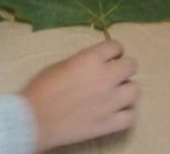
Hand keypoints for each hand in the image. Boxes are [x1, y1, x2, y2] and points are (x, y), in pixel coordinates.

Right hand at [21, 40, 138, 151]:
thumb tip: (96, 64)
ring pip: (135, 90)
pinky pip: (131, 116)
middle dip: (124, 67)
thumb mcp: (61, 65)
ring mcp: (109, 102)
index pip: (116, 46)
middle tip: (114, 74)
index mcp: (90, 60)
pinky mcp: (109, 123)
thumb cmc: (41, 89)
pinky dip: (125, 113)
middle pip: (131, 66)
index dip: (114, 51)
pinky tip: (116, 112)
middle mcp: (104, 78)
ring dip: (126, 90)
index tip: (111, 56)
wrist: (34, 120)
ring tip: (116, 94)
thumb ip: (83, 62)